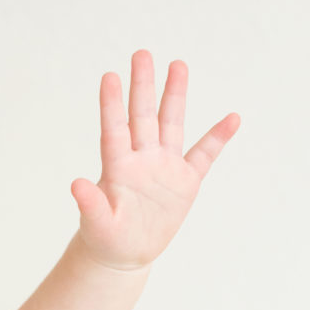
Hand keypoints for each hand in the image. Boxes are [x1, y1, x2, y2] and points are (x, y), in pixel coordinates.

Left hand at [71, 50, 239, 270]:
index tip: (110, 77)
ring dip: (174, 96)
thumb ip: (89, 205)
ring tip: (178, 65)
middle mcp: (141, 159)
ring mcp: (164, 167)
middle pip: (142, 117)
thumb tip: (76, 184)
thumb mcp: (96, 225)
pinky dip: (218, 138)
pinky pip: (204, 155)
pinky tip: (232, 118)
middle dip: (143, 86)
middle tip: (141, 54)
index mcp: (117, 168)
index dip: (112, 105)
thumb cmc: (105, 239)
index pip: (115, 131)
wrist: (125, 254)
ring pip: (171, 124)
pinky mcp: (185, 182)